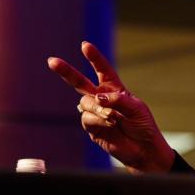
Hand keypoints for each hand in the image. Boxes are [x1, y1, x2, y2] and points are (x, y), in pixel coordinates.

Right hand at [47, 41, 174, 173]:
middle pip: (79, 82)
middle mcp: (101, 99)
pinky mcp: (91, 128)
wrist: (142, 149)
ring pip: (85, 103)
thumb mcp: (136, 108)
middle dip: (66, 71)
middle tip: (52, 61)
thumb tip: (97, 97)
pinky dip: (98, 119)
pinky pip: (87, 119)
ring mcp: (95, 113)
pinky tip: (110, 124)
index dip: (94, 57)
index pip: (102, 69)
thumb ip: (117, 100)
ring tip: (113, 117)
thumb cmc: (142, 125)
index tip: (84, 45)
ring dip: (98, 108)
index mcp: (114, 88)